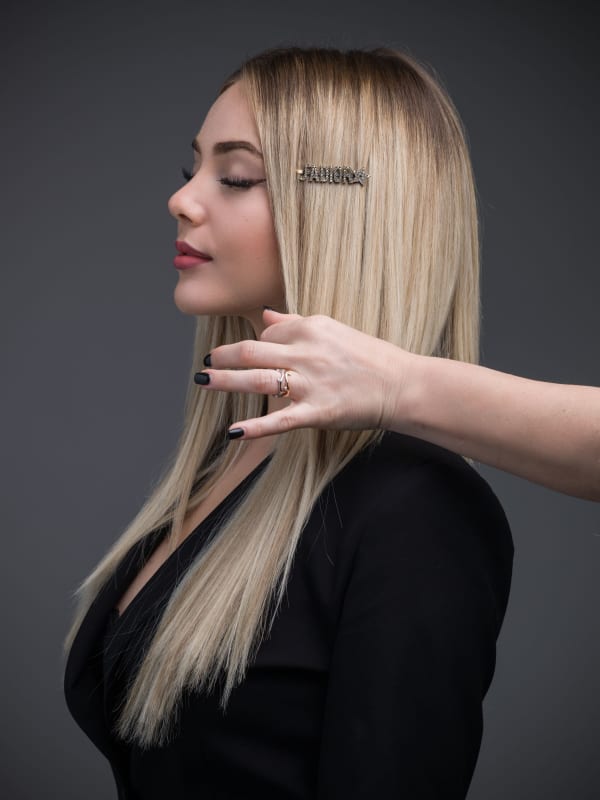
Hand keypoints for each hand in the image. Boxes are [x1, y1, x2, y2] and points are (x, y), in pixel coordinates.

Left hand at [196, 309, 414, 438]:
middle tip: (206, 363)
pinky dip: (254, 427)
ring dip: (225, 381)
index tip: (241, 353)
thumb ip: (297, 322)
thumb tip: (267, 314)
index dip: (251, 342)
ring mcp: (310, 383)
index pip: (267, 330)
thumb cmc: (370, 358)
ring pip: (257, 380)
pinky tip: (233, 432)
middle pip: (252, 351)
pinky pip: (280, 420)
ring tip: (203, 382)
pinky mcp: (317, 412)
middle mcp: (306, 352)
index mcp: (310, 328)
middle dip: (223, 357)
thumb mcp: (333, 330)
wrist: (402, 384)